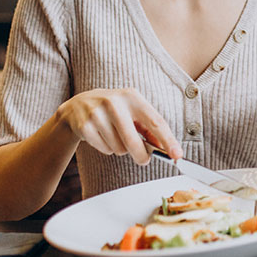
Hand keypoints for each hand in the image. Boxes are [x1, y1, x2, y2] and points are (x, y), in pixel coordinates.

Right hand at [55, 88, 180, 164]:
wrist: (79, 105)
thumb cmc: (114, 110)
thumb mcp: (133, 111)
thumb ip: (149, 128)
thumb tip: (164, 147)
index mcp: (132, 96)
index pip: (155, 122)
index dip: (168, 140)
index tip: (177, 154)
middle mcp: (115, 103)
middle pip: (134, 141)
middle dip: (141, 155)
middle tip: (143, 159)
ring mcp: (97, 114)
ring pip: (119, 148)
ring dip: (120, 149)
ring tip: (114, 135)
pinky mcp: (85, 126)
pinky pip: (105, 149)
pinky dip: (107, 148)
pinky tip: (102, 136)